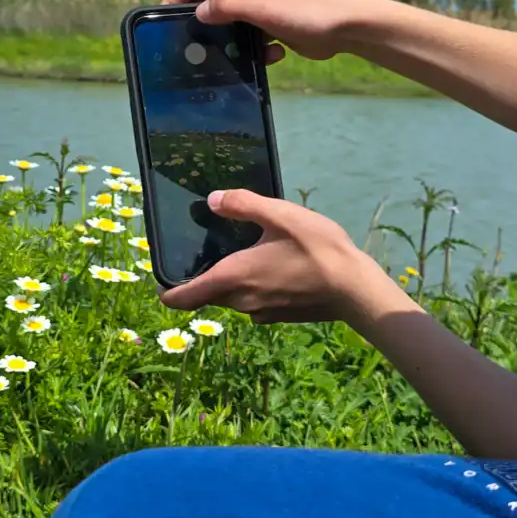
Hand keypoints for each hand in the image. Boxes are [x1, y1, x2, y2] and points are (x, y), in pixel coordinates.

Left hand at [158, 189, 407, 325]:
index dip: (167, 292)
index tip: (161, 280)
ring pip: (231, 298)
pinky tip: (273, 267)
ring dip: (230, 281)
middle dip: (203, 278)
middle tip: (209, 250)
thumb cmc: (317, 249)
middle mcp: (241, 302)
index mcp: (232, 278)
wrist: (355, 289)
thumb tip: (212, 200)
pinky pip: (253, 302)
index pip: (183, 298)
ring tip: (245, 254)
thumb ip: (242, 204)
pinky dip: (253, 288)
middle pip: (208, 295)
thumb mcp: (279, 215)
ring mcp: (261, 313)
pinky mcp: (279, 317)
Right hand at [161, 0, 392, 63]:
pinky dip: (253, 51)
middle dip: (196, 27)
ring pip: (226, 27)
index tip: (163, 28)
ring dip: (225, 44)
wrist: (346, 25)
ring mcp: (257, 10)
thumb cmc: (303, 12)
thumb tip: (196, 12)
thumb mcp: (260, 7)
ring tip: (224, 64)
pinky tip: (268, 59)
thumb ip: (226, 6)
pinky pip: (249, 40)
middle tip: (189, 53)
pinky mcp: (270, 29)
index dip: (172, 0)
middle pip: (205, 5)